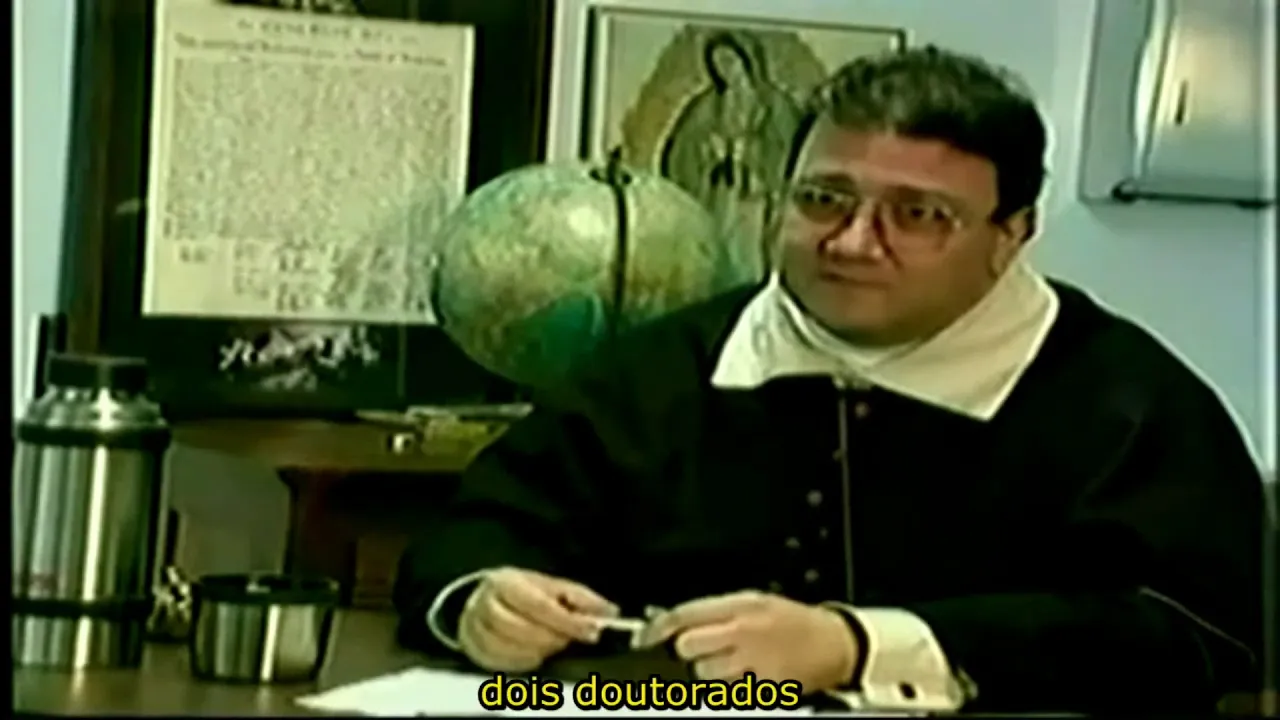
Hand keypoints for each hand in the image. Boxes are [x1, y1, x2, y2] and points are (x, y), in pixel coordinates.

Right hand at [457, 567, 617, 671]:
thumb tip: (609, 612)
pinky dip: (521, 663)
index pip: (538, 604)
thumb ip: (579, 599)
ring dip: (536, 652)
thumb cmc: (523, 594)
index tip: (591, 631)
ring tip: (552, 646)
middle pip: (518, 628)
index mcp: (507, 581)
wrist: (485, 599)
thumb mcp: (552, 587)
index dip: (567, 621)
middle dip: (551, 638)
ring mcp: (474, 627)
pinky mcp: (471, 648)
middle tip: (568, 640)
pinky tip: (535, 656)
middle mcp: (485, 602)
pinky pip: (497, 664)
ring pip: (506, 648)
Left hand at [639, 590, 857, 693]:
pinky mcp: (764, 688)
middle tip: (700, 651)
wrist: (836, 643)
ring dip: (709, 673)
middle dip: (687, 651)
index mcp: (740, 605)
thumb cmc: (794, 622)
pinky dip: (731, 688)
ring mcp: (754, 662)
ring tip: (730, 666)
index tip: (645, 638)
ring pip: (705, 674)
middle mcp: (744, 632)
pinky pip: (730, 693)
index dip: (657, 627)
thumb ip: (716, 610)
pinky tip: (745, 678)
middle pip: (688, 645)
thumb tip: (676, 621)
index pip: (684, 614)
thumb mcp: (755, 601)